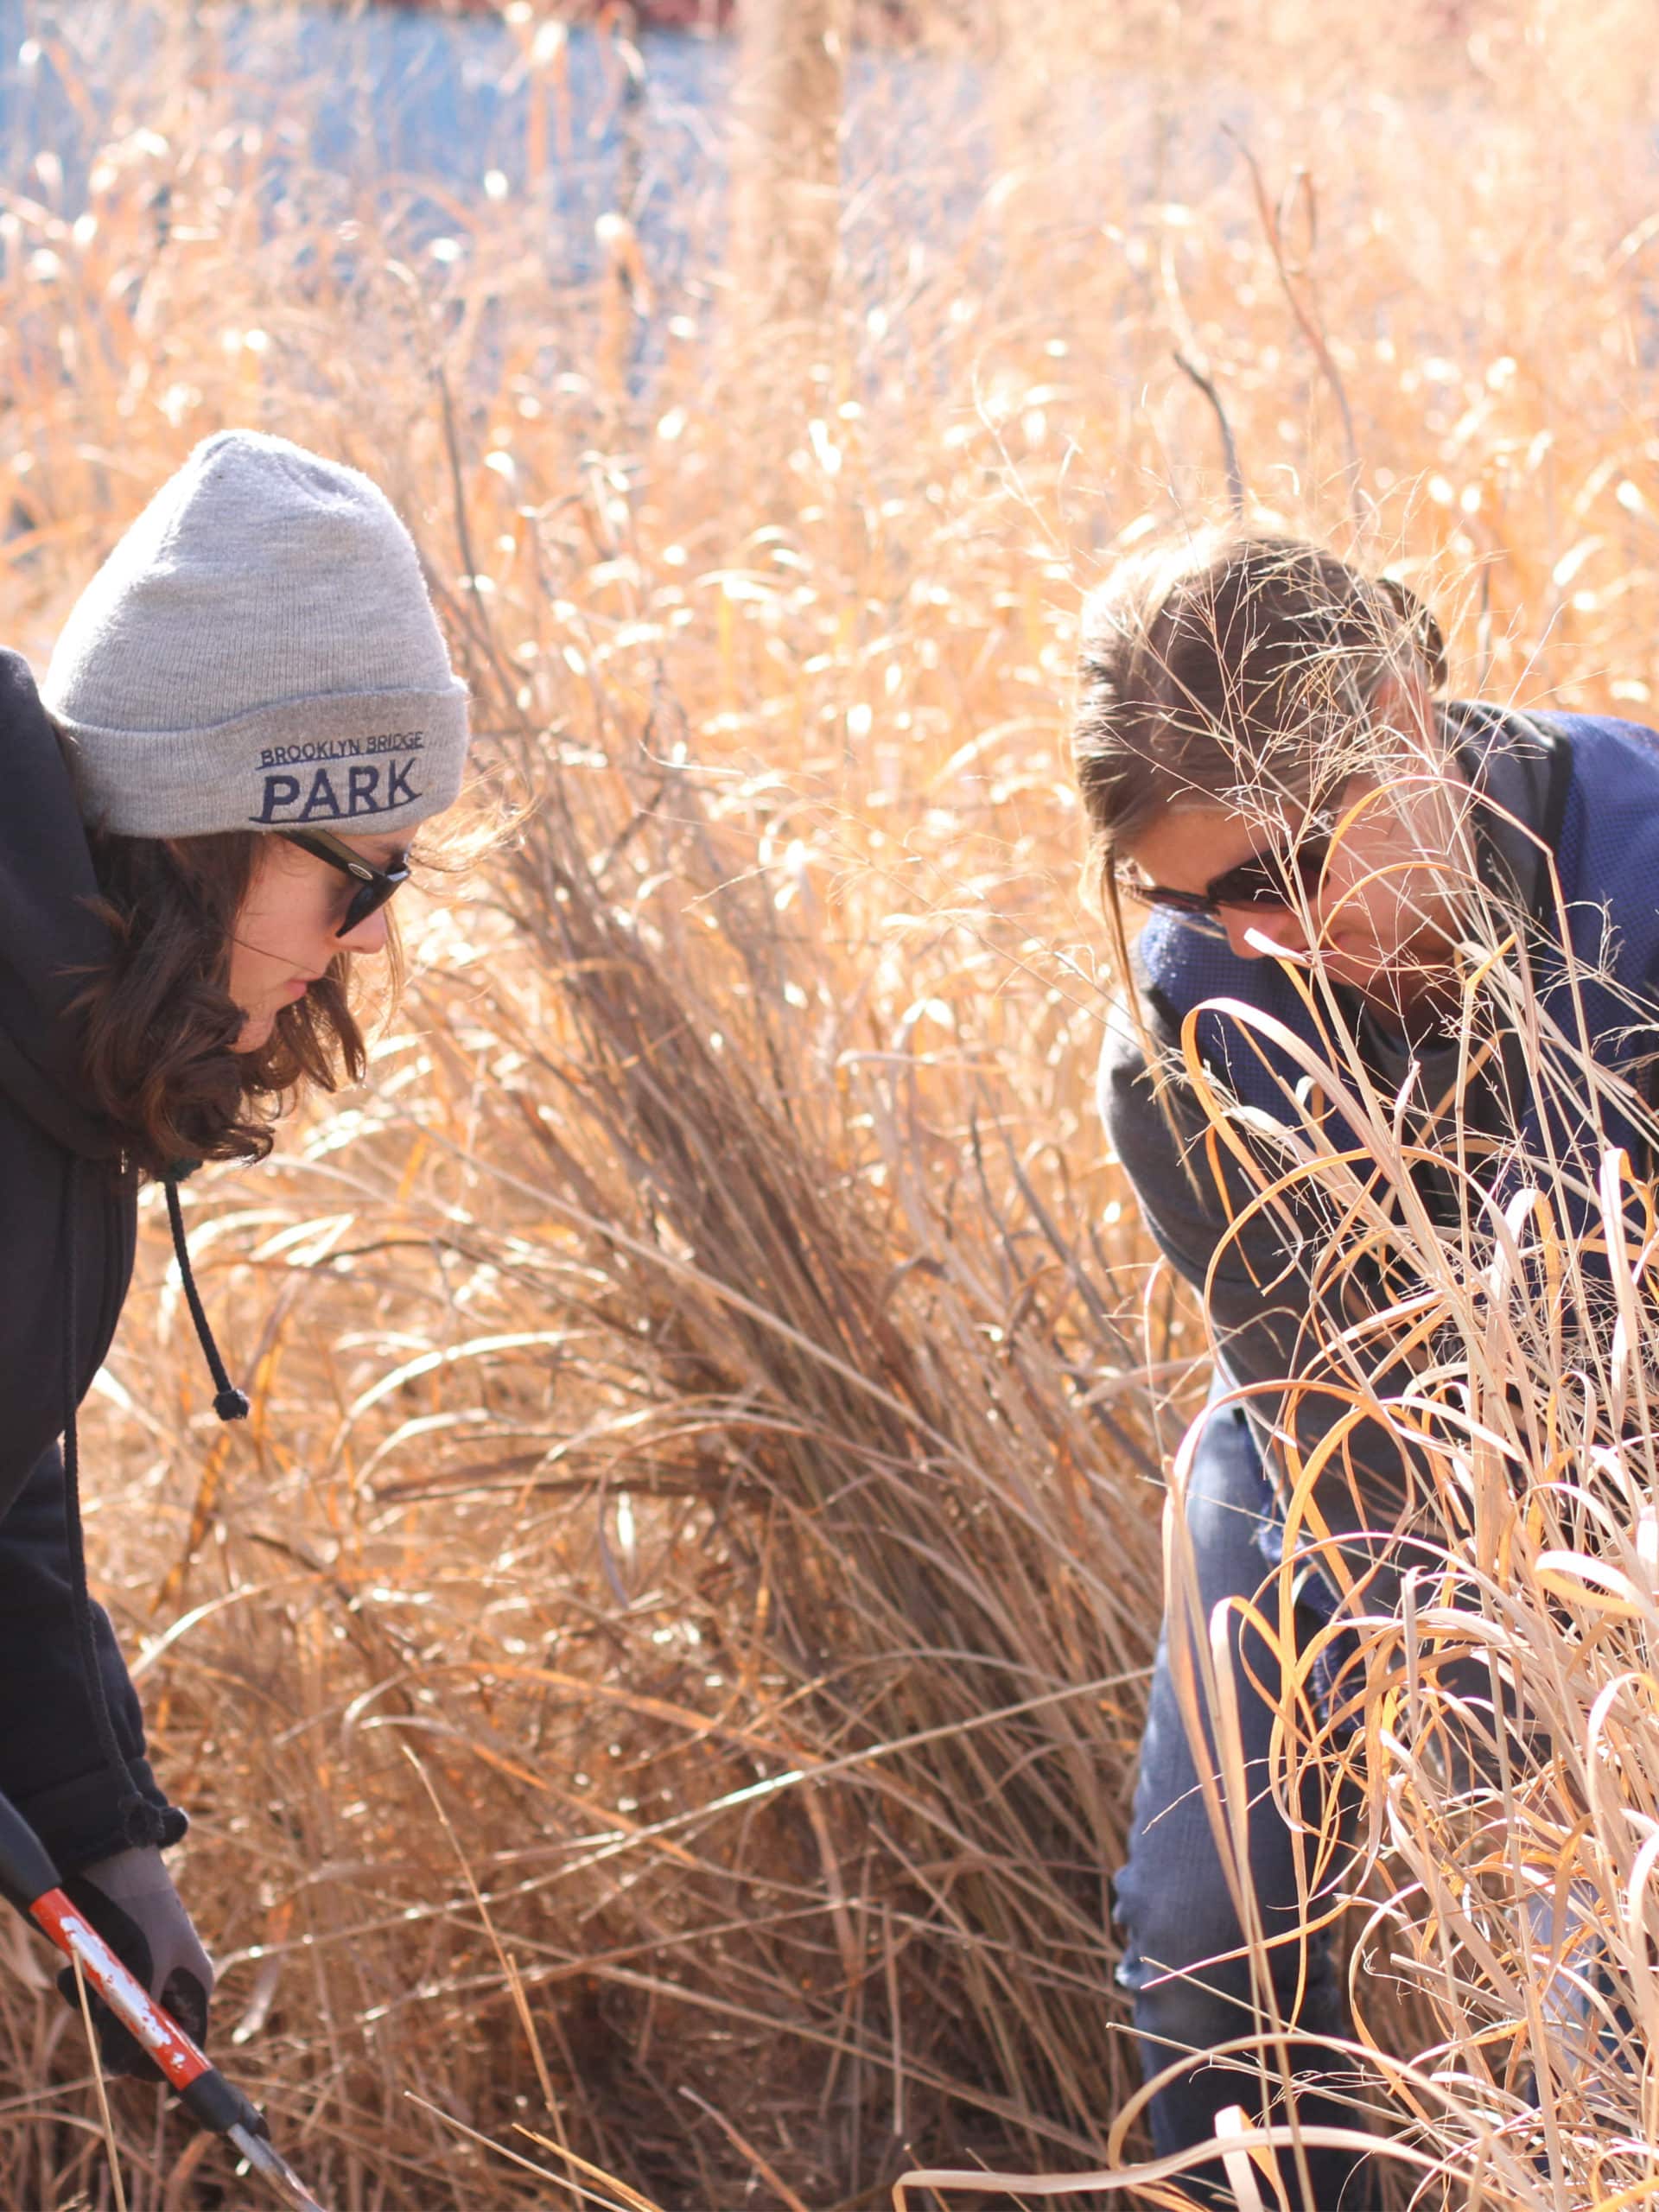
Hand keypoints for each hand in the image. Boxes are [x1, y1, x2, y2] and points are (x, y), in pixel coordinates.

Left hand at [55, 1846, 214, 2080]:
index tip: (131, 2073)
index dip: (163, 2064)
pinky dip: (79, 1990)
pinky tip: (73, 1967)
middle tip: (101, 2009)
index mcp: (193, 1984)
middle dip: (115, 2030)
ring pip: (111, 2021)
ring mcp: (137, 1976)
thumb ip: (133, 2023)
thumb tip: (117, 2073)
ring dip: (91, 2006)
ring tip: (83, 1974)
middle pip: (143, 2038)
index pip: (186, 2044)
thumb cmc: (137, 1908)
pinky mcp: (108, 1968)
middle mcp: (167, 1984)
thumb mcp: (140, 1970)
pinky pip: (92, 1999)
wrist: (102, 1859)